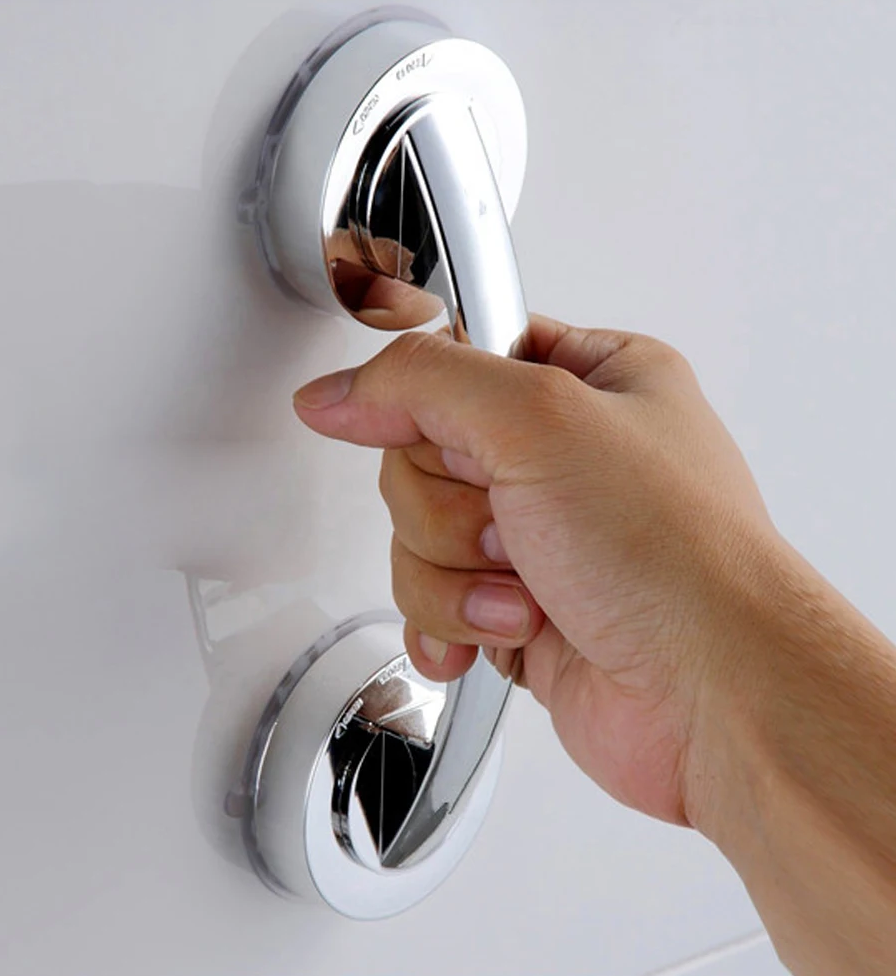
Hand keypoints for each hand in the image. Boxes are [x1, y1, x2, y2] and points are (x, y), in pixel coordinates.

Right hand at [293, 315, 778, 824]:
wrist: (716, 696)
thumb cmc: (678, 558)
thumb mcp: (540, 420)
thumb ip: (423, 383)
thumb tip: (338, 394)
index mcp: (590, 381)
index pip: (459, 359)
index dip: (430, 403)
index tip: (438, 439)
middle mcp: (563, 458)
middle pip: (422, 457)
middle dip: (453, 510)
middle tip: (512, 525)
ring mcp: (540, 538)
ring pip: (418, 537)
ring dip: (459, 576)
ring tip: (528, 589)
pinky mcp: (518, 610)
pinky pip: (432, 603)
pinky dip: (451, 624)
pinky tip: (494, 633)